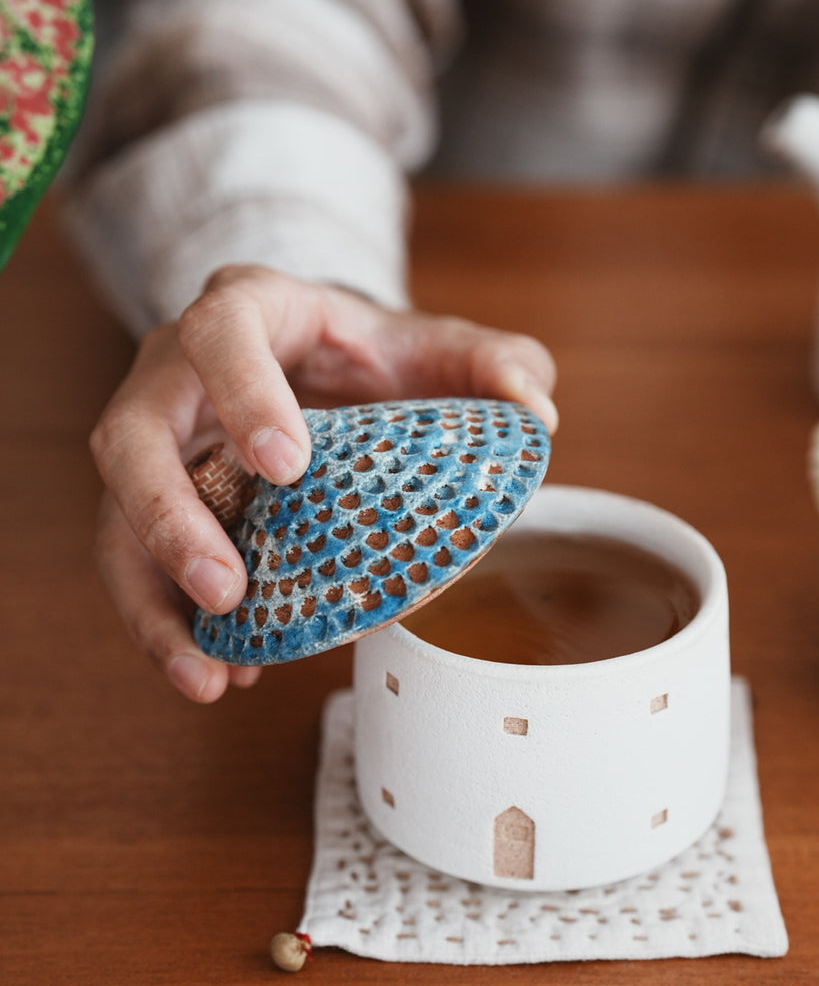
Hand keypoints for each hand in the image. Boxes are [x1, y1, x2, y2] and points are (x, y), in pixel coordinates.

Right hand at [90, 265, 557, 701]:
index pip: (221, 330)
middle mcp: (177, 372)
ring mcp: (156, 442)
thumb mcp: (445, 349)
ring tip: (205, 673)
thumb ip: (500, 363)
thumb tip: (535, 411)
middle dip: (168, 517)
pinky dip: (170, 627)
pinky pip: (136, 569)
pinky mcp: (153, 505)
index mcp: (249, 310)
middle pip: (133, 434)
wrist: (335, 373)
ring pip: (116, 517)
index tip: (287, 463)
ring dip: (151, 600)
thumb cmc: (382, 358)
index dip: (243, 392)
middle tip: (226, 589)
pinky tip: (221, 675)